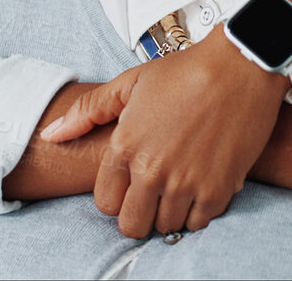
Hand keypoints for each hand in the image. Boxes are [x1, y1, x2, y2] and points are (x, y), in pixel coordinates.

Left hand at [40, 32, 287, 237]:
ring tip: (178, 187)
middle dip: (138, 213)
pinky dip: (198, 213)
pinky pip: (198, 224)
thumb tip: (51, 135)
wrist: (240, 65)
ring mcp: (185, 183)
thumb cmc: (186, 71)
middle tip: (152, 194)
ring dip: (169, 212)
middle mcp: (151, 170)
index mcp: (125, 146)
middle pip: (131, 225)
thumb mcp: (130, 83)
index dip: (116, 195)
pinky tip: (200, 188)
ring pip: (165, 227)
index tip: (131, 184)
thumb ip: (88, 111)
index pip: (105, 202)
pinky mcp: (217, 189)